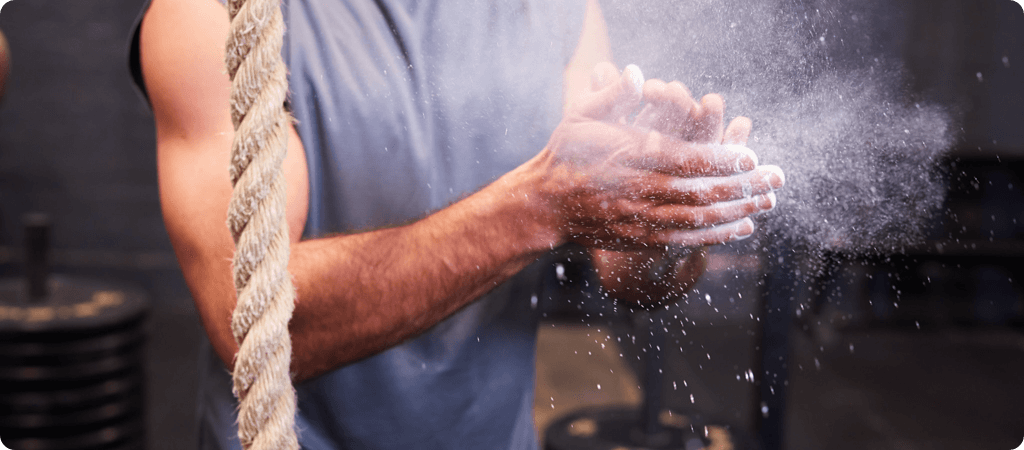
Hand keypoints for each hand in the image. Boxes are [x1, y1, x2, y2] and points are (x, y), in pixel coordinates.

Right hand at [574, 63, 783, 305]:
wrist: (544, 205)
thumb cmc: (566, 154)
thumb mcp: (581, 116)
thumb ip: (612, 96)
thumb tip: (636, 74)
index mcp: (630, 156)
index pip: (686, 159)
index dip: (722, 160)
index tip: (752, 155)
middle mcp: (639, 190)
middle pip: (702, 191)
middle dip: (745, 185)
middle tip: (778, 177)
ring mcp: (641, 218)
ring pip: (699, 218)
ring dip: (739, 210)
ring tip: (769, 200)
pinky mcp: (642, 237)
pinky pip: (687, 238)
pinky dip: (718, 234)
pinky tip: (743, 225)